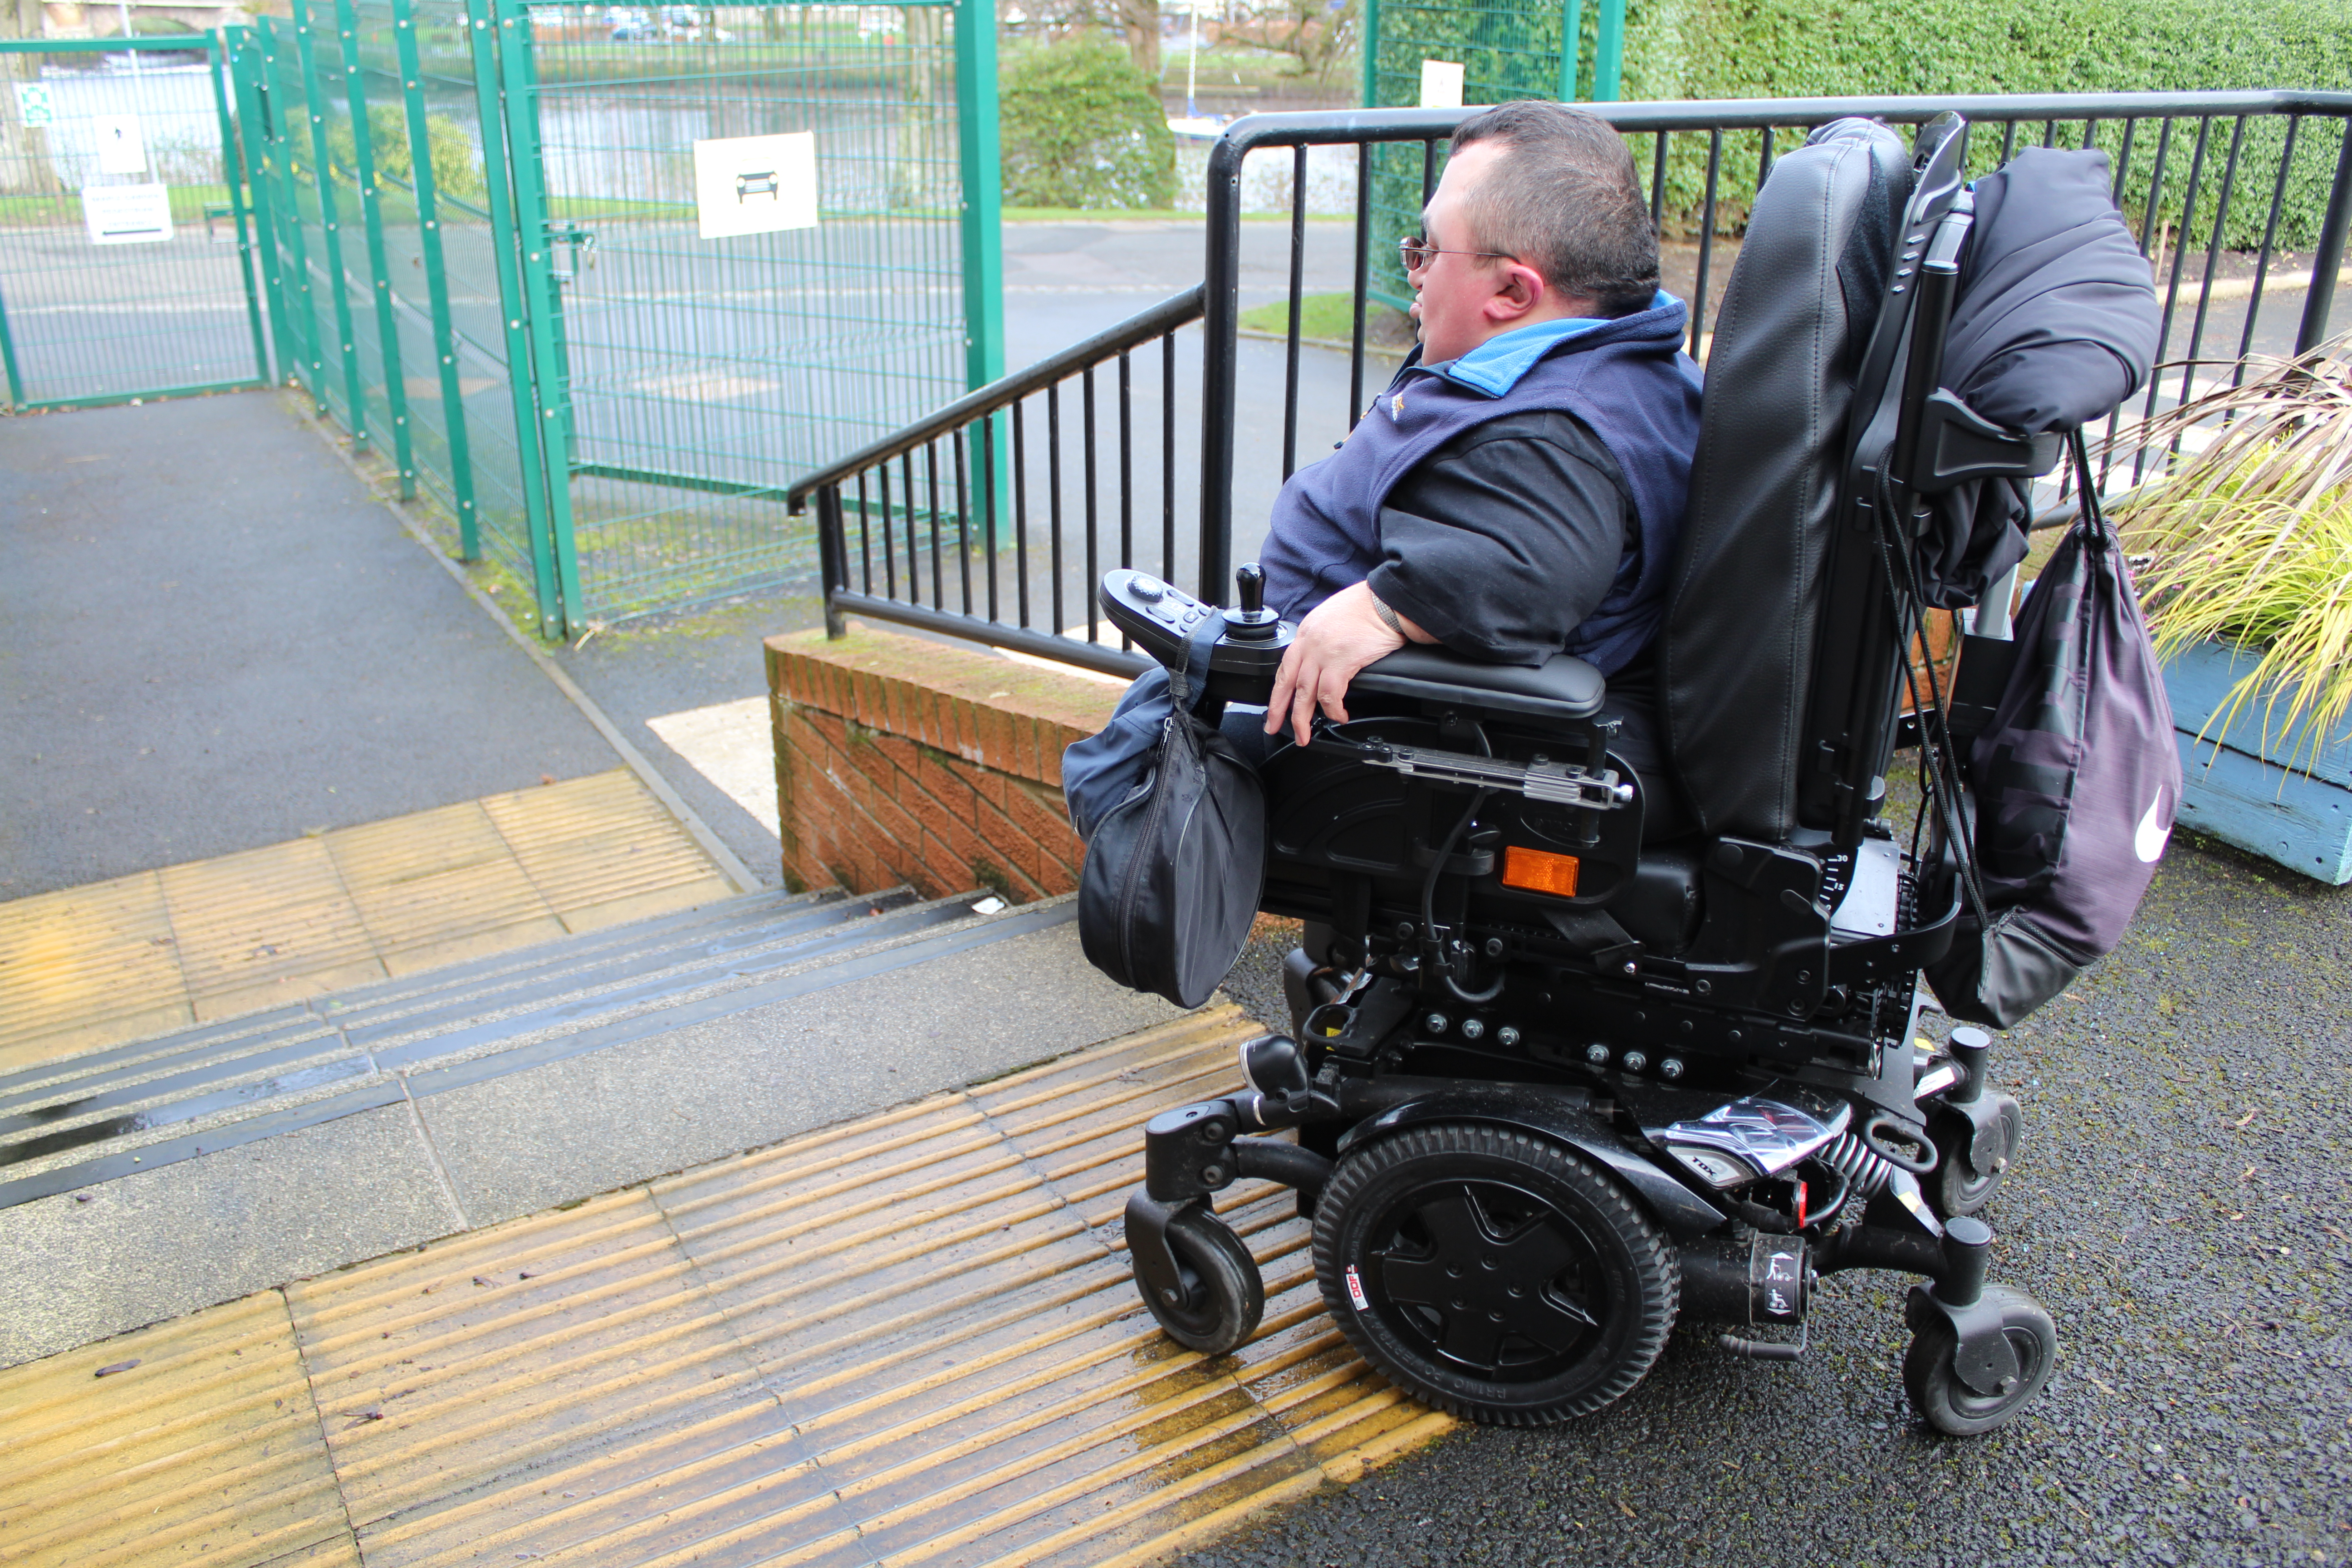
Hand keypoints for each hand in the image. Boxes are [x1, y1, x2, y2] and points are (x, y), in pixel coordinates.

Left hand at [1264, 580, 1425, 746]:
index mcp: (1306, 632)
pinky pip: (1330, 694)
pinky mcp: (1341, 662)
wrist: (1386, 601)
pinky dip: (1333, 710)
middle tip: (1274, 727)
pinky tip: (1339, 717)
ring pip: (1305, 693)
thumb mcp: (1332, 619)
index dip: (1278, 690)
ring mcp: (1323, 653)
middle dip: (1279, 710)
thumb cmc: (1367, 607)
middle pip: (1287, 683)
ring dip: (1303, 718)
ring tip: (1305, 735)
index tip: (1274, 707)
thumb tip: (1322, 661)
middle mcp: (1309, 643)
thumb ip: (1322, 639)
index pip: (1284, 666)